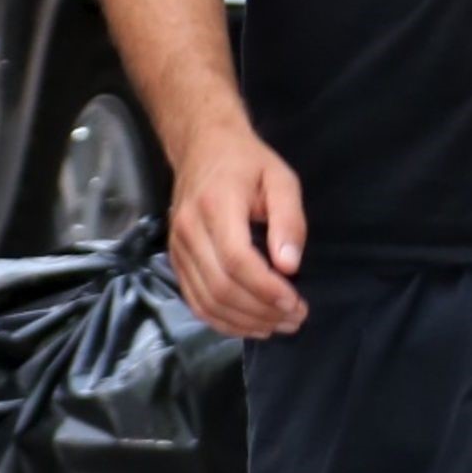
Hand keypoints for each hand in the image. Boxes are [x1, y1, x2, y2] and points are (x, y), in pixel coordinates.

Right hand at [170, 118, 308, 338]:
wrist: (202, 147)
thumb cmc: (248, 163)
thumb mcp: (281, 179)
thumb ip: (289, 220)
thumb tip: (290, 265)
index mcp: (217, 205)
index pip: (237, 260)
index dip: (266, 289)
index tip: (295, 302)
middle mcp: (189, 230)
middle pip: (221, 287)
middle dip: (261, 311)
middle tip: (295, 318)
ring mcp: (178, 247)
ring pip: (207, 301)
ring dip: (245, 322)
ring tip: (279, 325)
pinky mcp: (175, 260)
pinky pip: (195, 301)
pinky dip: (223, 321)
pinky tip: (251, 324)